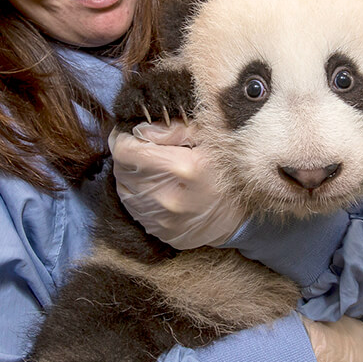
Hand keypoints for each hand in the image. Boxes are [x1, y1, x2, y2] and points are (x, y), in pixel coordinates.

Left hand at [109, 122, 245, 248]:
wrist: (241, 217)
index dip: (123, 137)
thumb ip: (174, 129)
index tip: (132, 132)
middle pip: (121, 169)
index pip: (126, 151)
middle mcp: (168, 197)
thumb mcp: (210, 139)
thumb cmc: (228, 171)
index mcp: (183, 168)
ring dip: (131, 174)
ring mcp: (162, 219)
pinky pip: (132, 207)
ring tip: (152, 167)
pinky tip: (156, 185)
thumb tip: (141, 129)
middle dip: (127, 154)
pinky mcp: (158, 232)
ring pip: (123, 188)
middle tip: (142, 147)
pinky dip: (137, 193)